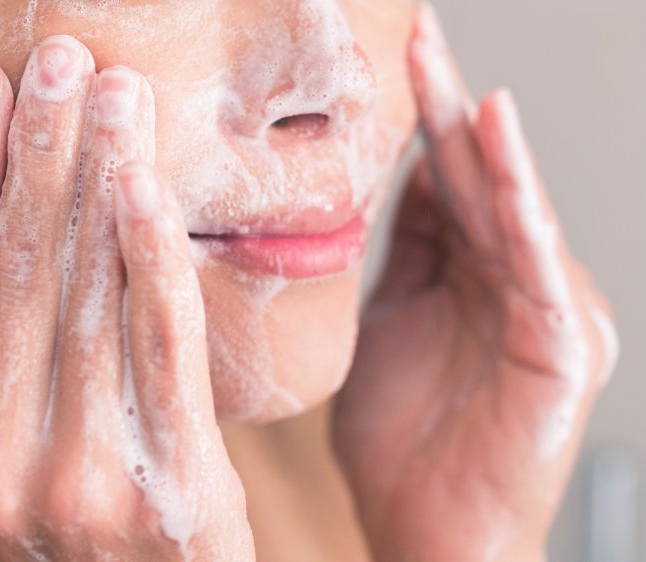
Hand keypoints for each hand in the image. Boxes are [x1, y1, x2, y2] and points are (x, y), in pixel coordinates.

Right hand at [0, 36, 252, 560]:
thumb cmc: (15, 560)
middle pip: (17, 270)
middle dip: (38, 152)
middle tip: (56, 62)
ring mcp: (82, 476)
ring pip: (90, 293)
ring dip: (100, 178)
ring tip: (113, 95)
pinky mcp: (174, 486)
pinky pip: (163, 347)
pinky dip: (154, 257)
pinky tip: (146, 185)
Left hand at [332, 6, 618, 560]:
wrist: (429, 533)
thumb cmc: (401, 444)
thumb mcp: (381, 328)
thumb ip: (394, 261)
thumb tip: (384, 190)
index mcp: (465, 277)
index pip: (443, 184)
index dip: (415, 123)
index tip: (387, 62)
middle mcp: (509, 281)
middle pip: (474, 179)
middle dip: (441, 106)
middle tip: (412, 35)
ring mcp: (541, 307)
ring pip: (506, 206)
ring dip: (476, 135)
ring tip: (442, 67)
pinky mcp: (562, 342)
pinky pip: (533, 258)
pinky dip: (518, 197)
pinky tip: (495, 138)